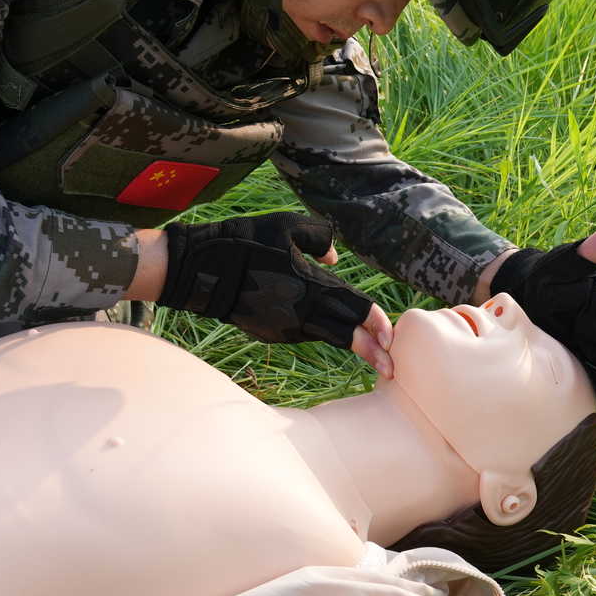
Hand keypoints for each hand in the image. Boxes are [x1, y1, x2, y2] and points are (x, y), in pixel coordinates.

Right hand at [157, 213, 377, 350]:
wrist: (202, 272)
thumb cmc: (246, 241)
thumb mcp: (288, 225)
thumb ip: (321, 238)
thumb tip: (334, 259)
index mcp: (311, 286)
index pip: (355, 308)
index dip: (377, 323)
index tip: (393, 338)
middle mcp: (302, 312)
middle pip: (347, 336)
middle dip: (372, 353)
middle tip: (392, 370)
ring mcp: (285, 327)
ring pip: (325, 335)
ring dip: (346, 341)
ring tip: (368, 348)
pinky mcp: (272, 333)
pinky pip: (303, 331)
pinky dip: (317, 329)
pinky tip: (323, 325)